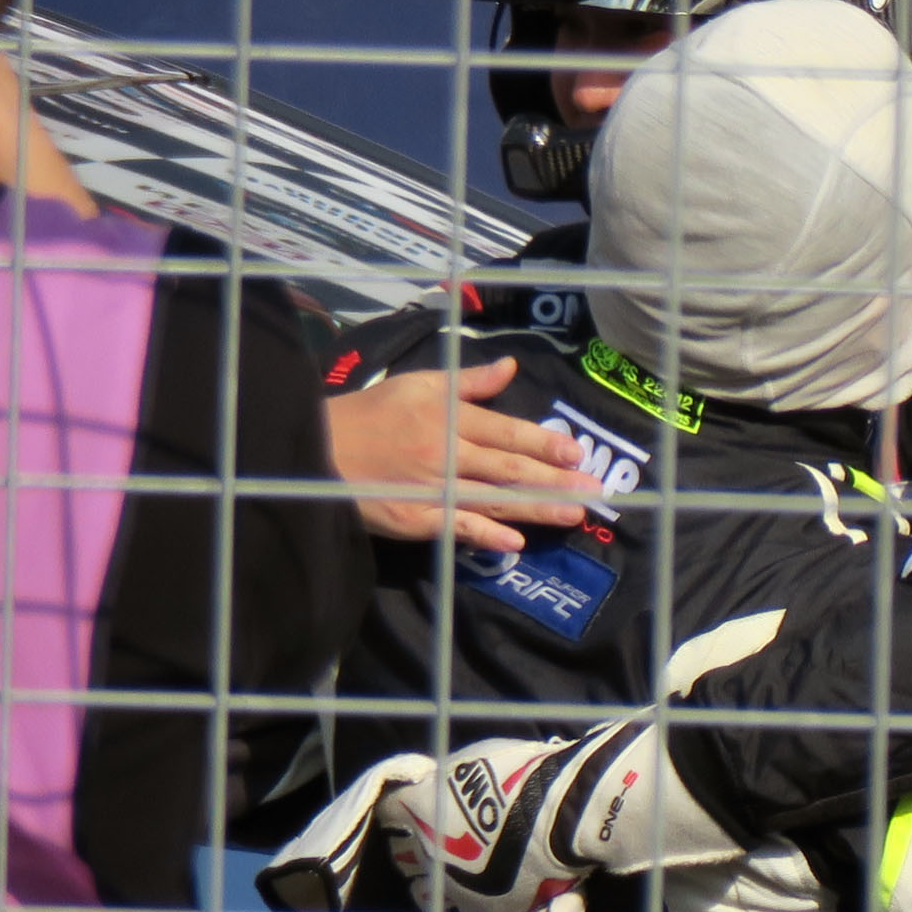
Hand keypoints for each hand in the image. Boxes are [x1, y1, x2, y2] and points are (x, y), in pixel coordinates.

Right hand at [326, 357, 595, 555]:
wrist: (317, 450)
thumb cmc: (370, 414)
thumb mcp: (417, 385)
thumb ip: (468, 380)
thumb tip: (511, 368)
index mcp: (447, 415)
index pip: (506, 431)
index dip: (543, 442)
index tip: (577, 452)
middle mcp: (445, 452)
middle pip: (508, 468)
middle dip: (554, 479)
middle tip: (594, 490)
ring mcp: (430, 489)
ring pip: (493, 499)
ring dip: (535, 507)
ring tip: (573, 514)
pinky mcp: (413, 519)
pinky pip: (456, 527)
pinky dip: (486, 535)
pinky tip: (515, 543)